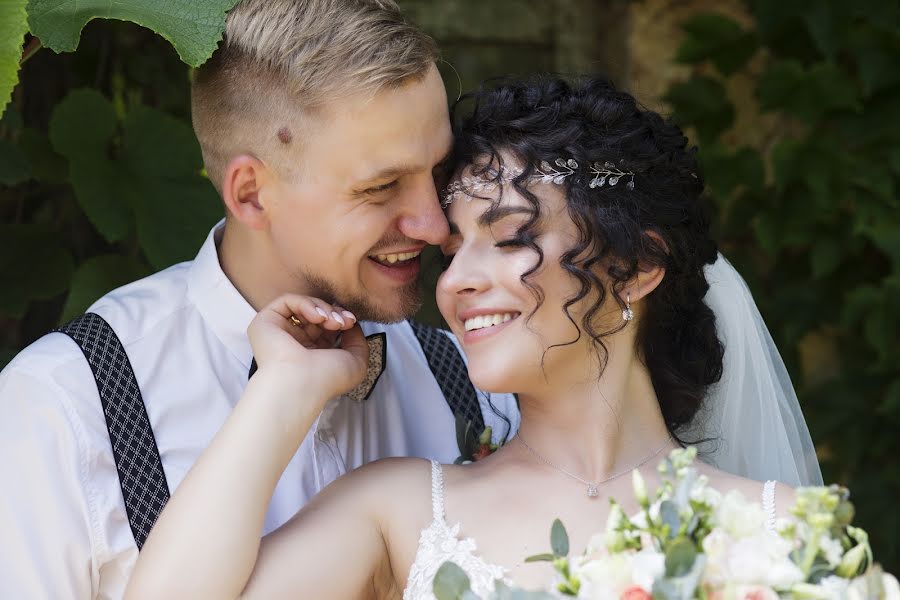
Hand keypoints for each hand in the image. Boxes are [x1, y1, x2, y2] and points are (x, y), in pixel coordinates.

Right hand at [247, 295, 369, 398]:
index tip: (351, 321)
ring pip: (304, 305)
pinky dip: (306, 303)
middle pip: (317, 312)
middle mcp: (295, 341)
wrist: (300, 384)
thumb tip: (351, 323)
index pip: (327, 325)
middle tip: (343, 322)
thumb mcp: (356, 361)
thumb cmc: (327, 379)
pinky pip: (287, 301)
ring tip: (332, 322)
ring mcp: (280, 331)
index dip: (341, 317)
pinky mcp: (266, 322)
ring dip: (323, 308)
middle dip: (334, 312)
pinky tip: (317, 317)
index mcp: (313, 352)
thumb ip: (358, 340)